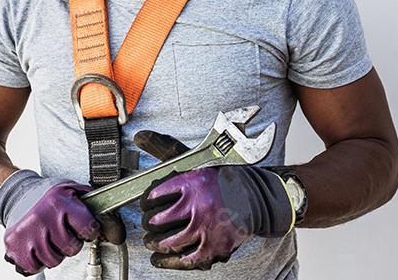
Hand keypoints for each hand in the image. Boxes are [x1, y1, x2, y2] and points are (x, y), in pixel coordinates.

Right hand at [0, 171, 123, 275]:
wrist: (14, 194)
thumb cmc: (46, 195)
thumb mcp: (70, 190)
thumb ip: (92, 203)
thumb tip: (115, 227)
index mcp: (59, 201)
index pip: (88, 228)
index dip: (89, 230)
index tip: (85, 228)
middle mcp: (43, 216)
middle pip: (71, 248)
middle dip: (70, 243)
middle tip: (62, 232)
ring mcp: (27, 232)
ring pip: (53, 260)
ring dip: (53, 252)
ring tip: (48, 238)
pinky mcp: (14, 245)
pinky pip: (34, 266)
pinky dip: (37, 261)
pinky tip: (36, 247)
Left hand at [135, 131, 293, 270]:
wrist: (258, 198)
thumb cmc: (224, 179)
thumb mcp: (196, 160)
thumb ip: (166, 149)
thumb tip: (139, 136)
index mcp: (192, 183)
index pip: (156, 194)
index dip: (146, 200)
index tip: (146, 203)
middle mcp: (199, 206)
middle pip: (159, 220)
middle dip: (149, 223)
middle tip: (149, 223)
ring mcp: (208, 228)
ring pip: (171, 241)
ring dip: (157, 243)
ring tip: (152, 241)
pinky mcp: (217, 246)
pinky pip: (188, 258)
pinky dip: (172, 260)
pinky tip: (163, 257)